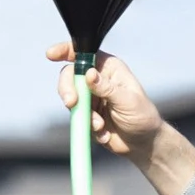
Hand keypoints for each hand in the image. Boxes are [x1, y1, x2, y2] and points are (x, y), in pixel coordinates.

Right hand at [48, 42, 194, 194]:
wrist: (142, 143)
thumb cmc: (142, 116)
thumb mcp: (127, 100)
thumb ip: (107, 88)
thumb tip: (88, 74)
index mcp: (109, 68)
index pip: (84, 54)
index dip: (65, 51)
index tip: (51, 55)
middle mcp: (97, 80)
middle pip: (69, 77)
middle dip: (68, 90)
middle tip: (72, 103)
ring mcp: (90, 98)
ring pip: (71, 100)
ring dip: (83, 115)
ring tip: (100, 126)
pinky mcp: (86, 115)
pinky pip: (76, 119)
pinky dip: (87, 128)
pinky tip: (104, 133)